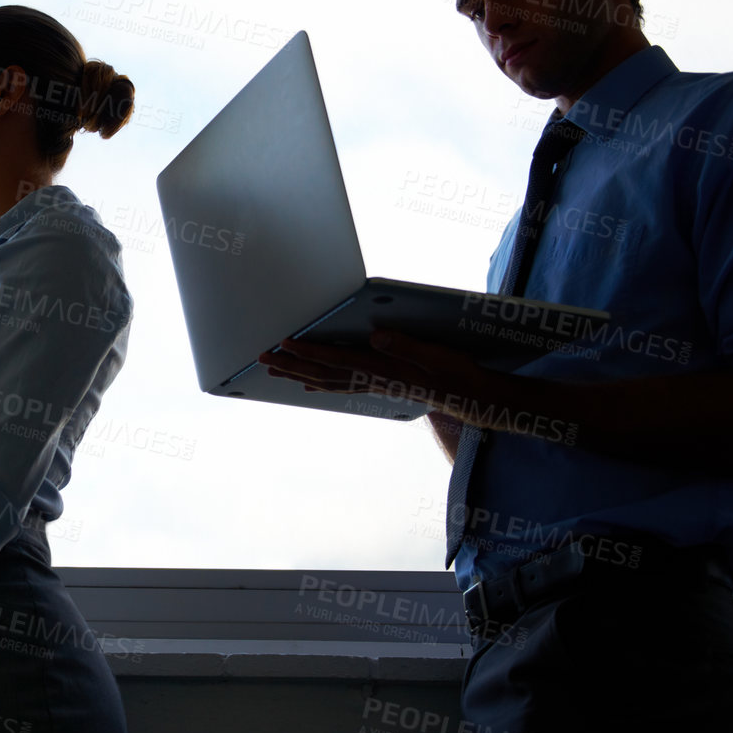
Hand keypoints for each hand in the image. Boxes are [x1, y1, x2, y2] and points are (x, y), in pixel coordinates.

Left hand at [260, 330, 501, 423]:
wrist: (469, 396)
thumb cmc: (453, 372)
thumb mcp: (433, 353)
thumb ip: (404, 345)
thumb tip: (375, 337)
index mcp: (381, 369)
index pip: (336, 359)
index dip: (308, 351)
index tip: (283, 343)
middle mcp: (372, 379)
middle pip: (322, 373)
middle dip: (291, 365)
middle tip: (263, 358)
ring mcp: (373, 385)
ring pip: (327, 382)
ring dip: (298, 375)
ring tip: (274, 369)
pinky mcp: (378, 386)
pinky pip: (340, 387)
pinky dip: (320, 384)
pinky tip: (309, 384)